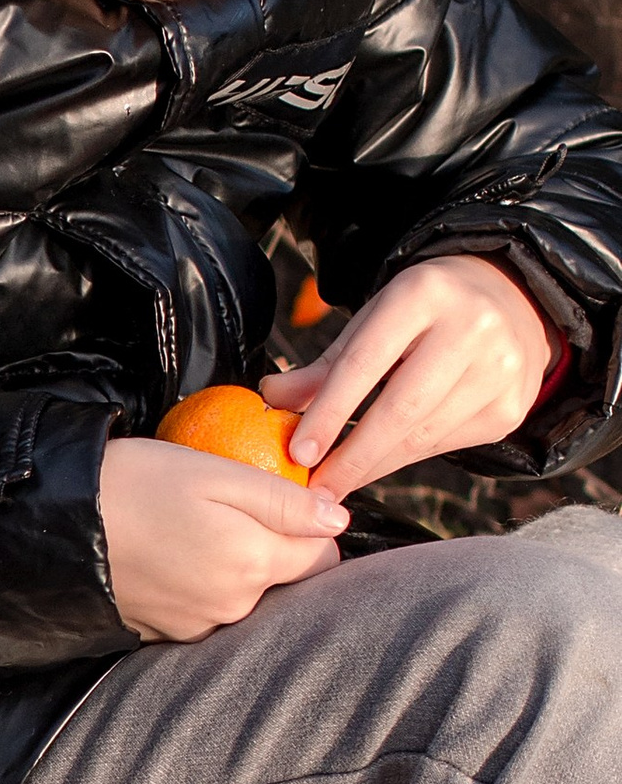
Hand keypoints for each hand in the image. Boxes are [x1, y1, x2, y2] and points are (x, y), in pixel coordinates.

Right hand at [99, 436, 348, 642]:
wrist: (54, 525)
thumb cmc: (136, 483)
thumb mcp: (215, 473)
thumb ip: (283, 500)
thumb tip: (338, 521)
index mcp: (254, 562)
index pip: (323, 558)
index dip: (310, 529)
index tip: (280, 505)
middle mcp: (233, 605)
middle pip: (283, 581)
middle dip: (269, 550)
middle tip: (225, 511)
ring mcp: (197, 625)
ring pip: (242, 597)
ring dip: (231, 570)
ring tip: (191, 533)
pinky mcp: (165, 635)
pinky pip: (203, 611)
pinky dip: (196, 587)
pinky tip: (169, 559)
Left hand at [259, 256, 554, 501]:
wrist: (510, 304)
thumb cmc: (423, 314)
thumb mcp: (374, 320)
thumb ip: (325, 364)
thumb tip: (273, 398)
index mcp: (424, 293)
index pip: (366, 362)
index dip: (329, 412)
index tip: (299, 454)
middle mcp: (472, 327)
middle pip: (402, 407)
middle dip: (353, 456)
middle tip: (316, 490)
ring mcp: (500, 369)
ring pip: (425, 434)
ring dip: (375, 465)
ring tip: (339, 482)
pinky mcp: (511, 406)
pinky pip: (447, 444)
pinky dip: (407, 459)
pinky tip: (381, 464)